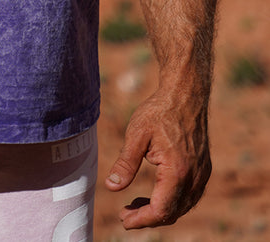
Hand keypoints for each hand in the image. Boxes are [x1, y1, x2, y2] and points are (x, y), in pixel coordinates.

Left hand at [104, 89, 210, 229]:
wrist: (185, 94)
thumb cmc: (159, 111)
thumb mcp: (136, 134)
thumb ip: (126, 163)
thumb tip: (111, 186)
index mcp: (177, 171)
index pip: (160, 210)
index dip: (141, 219)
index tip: (122, 218)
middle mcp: (194, 177)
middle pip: (172, 213)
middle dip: (147, 218)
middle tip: (125, 214)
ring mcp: (202, 174)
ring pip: (182, 207)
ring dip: (160, 210)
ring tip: (135, 204)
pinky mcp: (203, 169)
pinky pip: (189, 196)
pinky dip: (172, 201)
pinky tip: (154, 193)